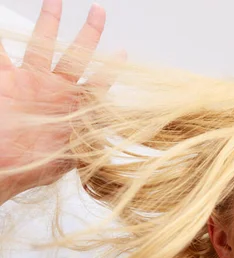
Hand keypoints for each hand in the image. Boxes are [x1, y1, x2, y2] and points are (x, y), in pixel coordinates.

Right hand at [0, 0, 122, 198]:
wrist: (1, 167)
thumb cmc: (32, 167)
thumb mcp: (70, 156)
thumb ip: (91, 138)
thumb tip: (119, 130)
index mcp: (72, 108)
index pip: (97, 84)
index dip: (110, 69)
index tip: (123, 53)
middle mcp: (54, 91)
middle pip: (75, 55)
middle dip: (89, 33)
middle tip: (99, 10)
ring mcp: (29, 82)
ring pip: (41, 44)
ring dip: (48, 21)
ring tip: (55, 1)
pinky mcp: (5, 79)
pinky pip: (2, 54)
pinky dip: (3, 40)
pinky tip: (8, 26)